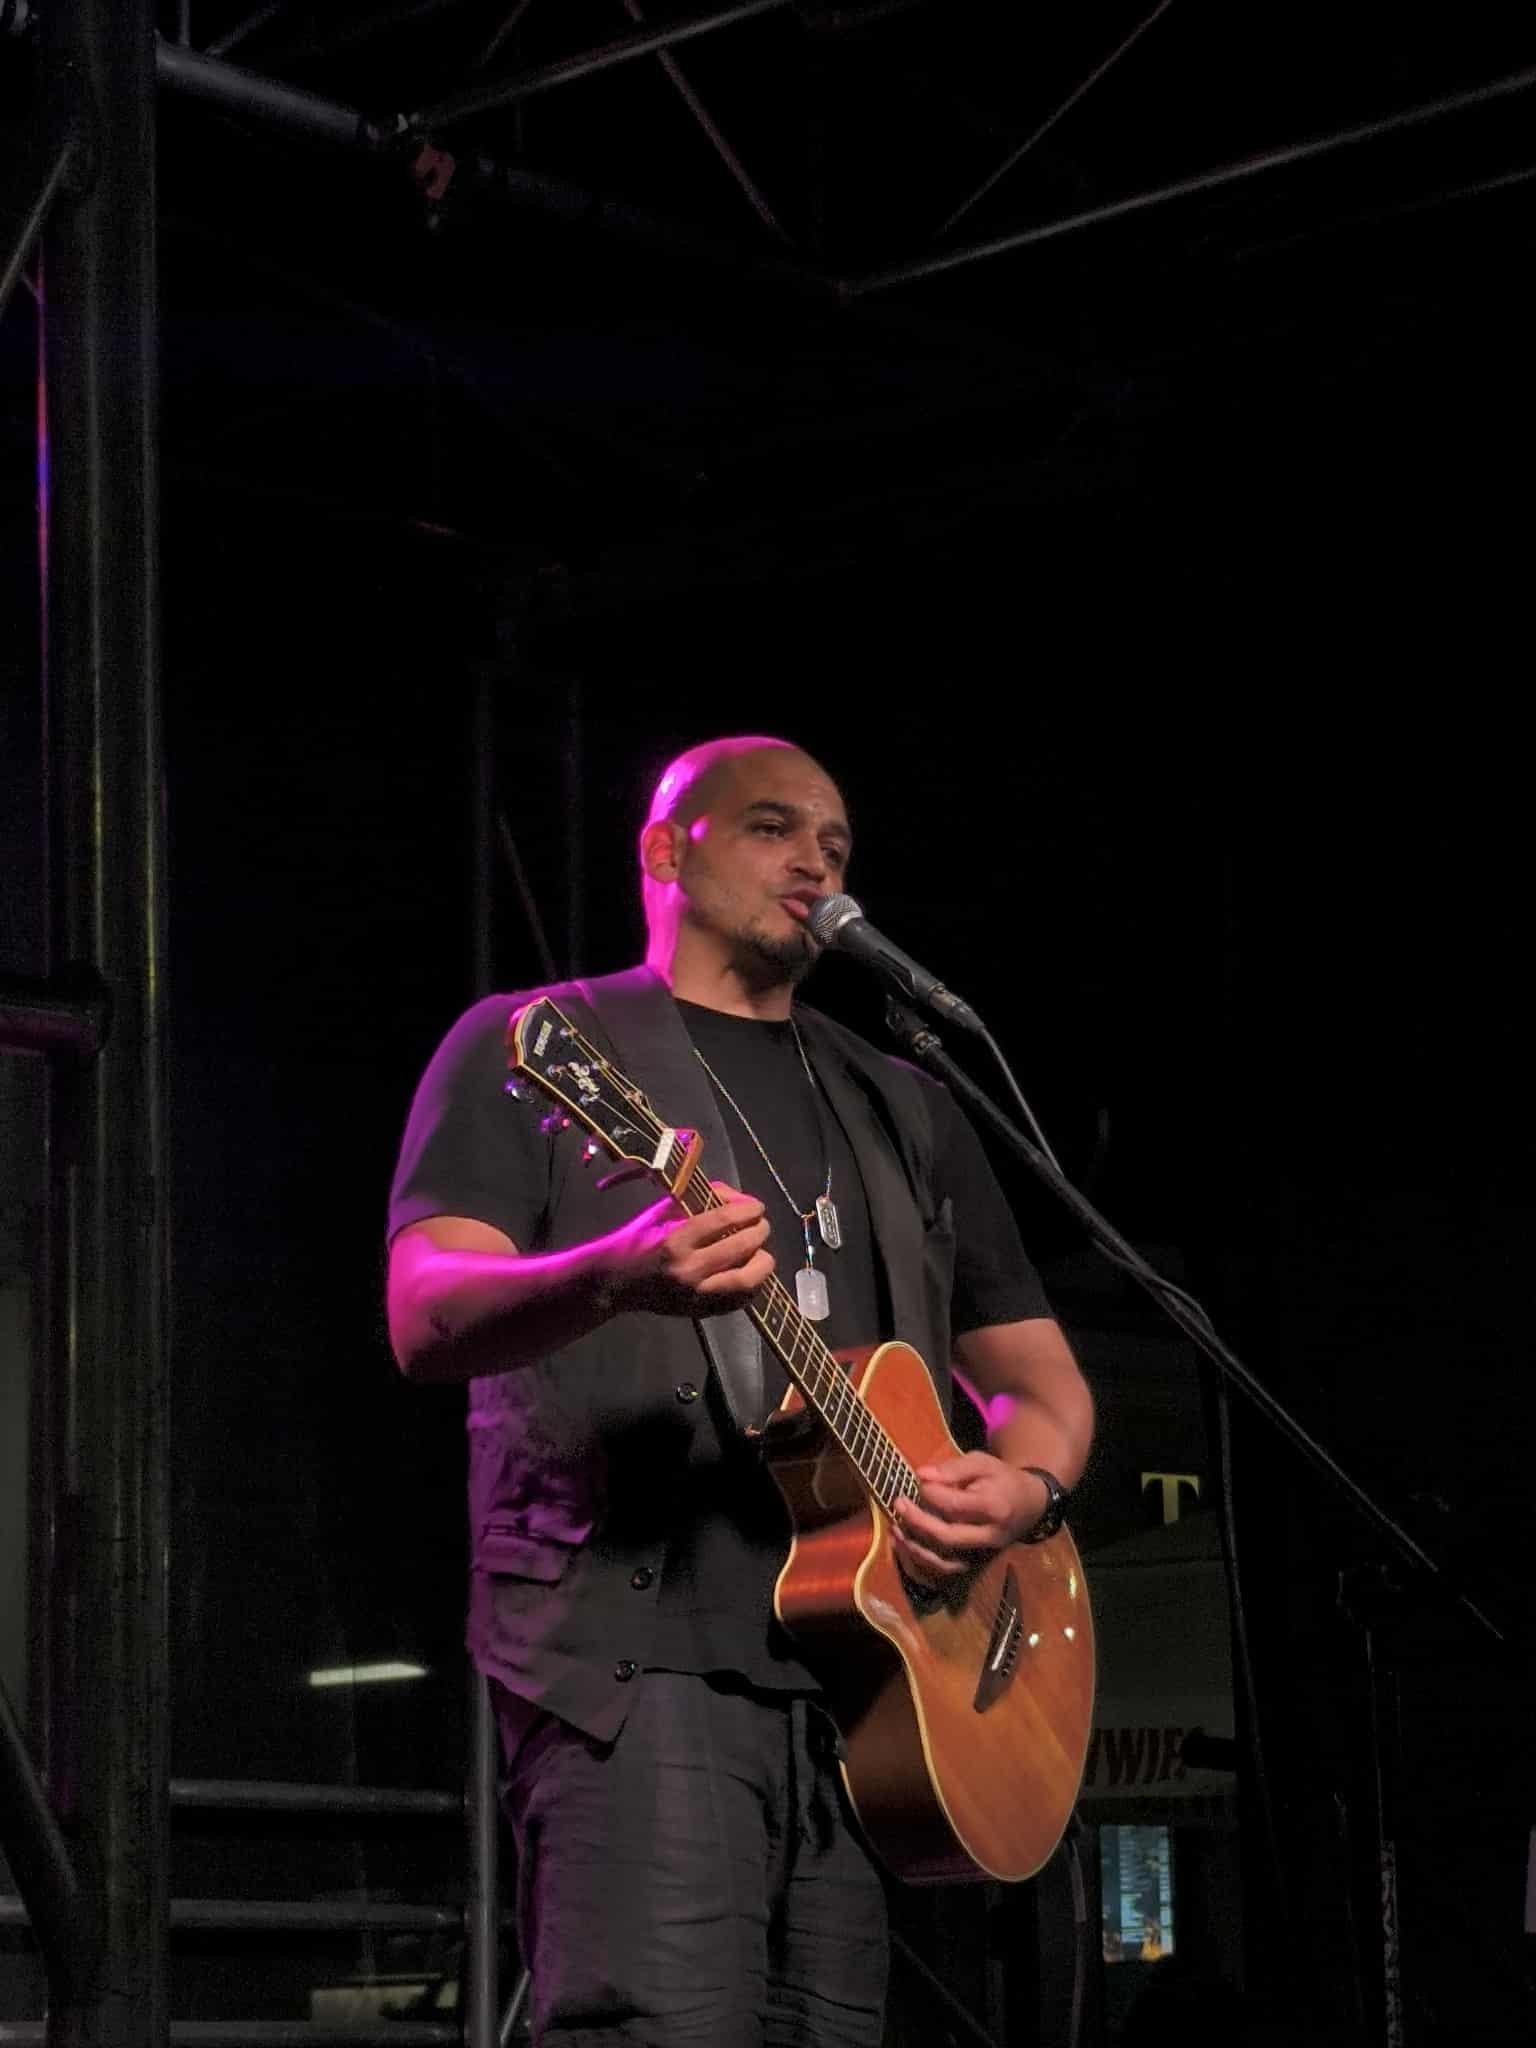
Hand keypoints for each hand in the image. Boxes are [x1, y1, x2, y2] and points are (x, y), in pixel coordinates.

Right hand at [603, 1182, 774, 1318]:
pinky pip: (741, 1300)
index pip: (724, 1220)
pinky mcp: (702, 1312)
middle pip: (742, 1247)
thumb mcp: (662, 1211)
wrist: (615, 1282)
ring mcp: (697, 1296)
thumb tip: (736, 1199)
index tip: (756, 1207)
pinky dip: (753, 1284)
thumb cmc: (638, 1240)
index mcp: (676, 1241)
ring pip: (749, 1279)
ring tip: (759, 1249)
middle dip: (759, 1230)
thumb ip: (699, 1200)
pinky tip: (749, 1270)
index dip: (748, 1209)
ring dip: (761, 1260)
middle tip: (760, 1225)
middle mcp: (689, 1270)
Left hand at [891, 1452, 1048, 1586]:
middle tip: (898, 1503)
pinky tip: (906, 1548)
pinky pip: (946, 1573)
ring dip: (916, 1550)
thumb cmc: (1002, 1479)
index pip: (956, 1506)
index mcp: (994, 1507)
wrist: (1029, 1504)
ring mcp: (984, 1554)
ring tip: (896, 1530)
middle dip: (918, 1523)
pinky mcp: (977, 1564)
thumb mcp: (983, 1463)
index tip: (919, 1481)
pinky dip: (922, 1566)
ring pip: (946, 1563)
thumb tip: (921, 1475)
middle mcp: (990, 1537)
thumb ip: (953, 1468)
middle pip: (948, 1537)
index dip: (931, 1494)